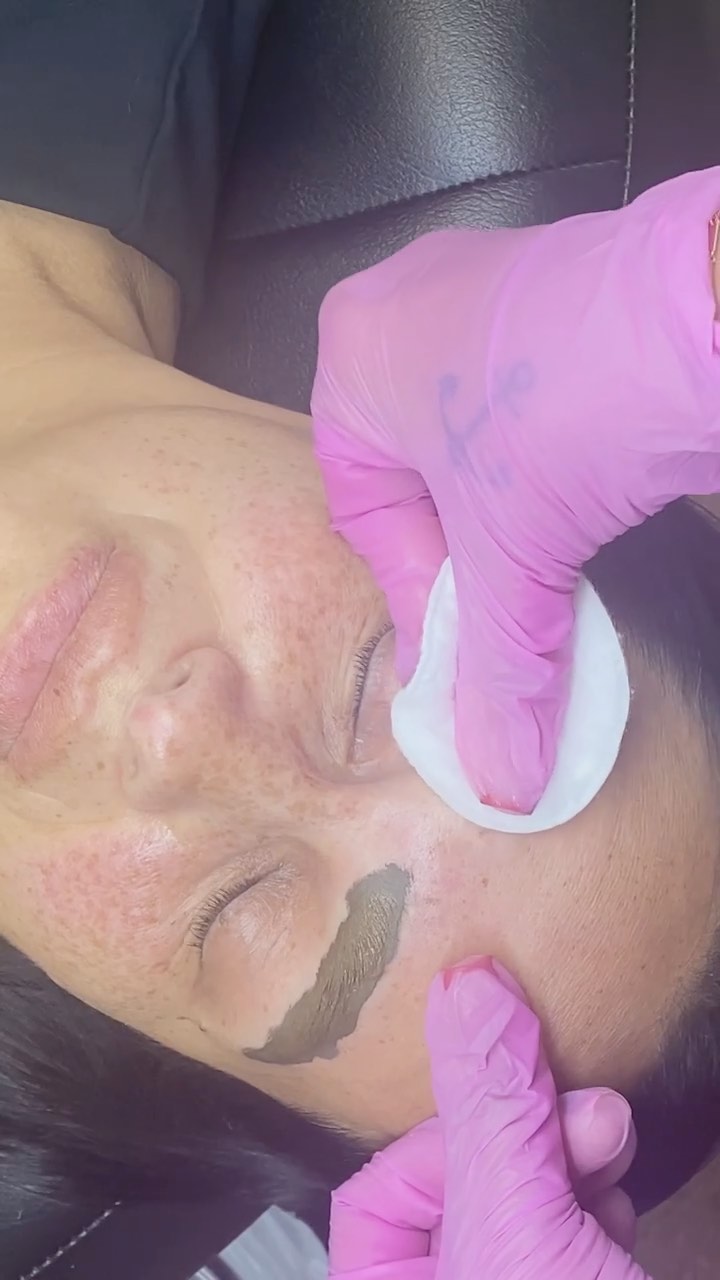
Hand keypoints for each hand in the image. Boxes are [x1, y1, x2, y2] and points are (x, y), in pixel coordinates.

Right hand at [312, 167, 719, 811]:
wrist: (708, 306)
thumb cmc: (564, 400)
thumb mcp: (513, 555)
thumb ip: (496, 673)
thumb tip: (500, 784)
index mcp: (353, 352)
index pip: (366, 513)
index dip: (415, 599)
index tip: (454, 663)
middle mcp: (407, 308)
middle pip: (417, 481)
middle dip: (461, 561)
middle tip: (498, 624)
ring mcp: (486, 292)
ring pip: (474, 447)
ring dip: (507, 522)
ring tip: (545, 575)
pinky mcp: (556, 296)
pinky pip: (525, 410)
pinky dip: (548, 475)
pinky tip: (583, 511)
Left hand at [329, 959, 649, 1278]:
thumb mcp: (513, 1223)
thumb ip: (490, 1109)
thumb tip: (469, 988)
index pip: (377, 1185)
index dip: (436, 1135)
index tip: (494, 1096)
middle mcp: (449, 1277)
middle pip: (467, 1166)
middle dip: (527, 1127)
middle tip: (581, 1110)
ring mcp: (516, 1274)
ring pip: (529, 1180)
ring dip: (578, 1147)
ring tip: (610, 1139)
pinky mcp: (574, 1273)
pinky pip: (574, 1210)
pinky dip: (602, 1188)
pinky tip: (620, 1192)